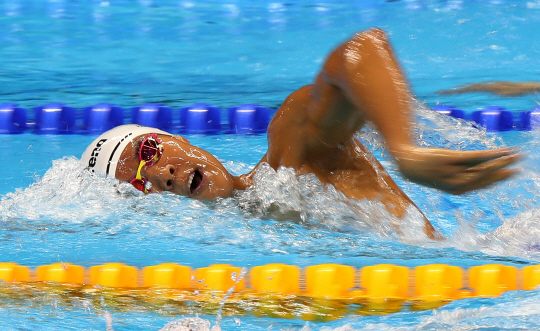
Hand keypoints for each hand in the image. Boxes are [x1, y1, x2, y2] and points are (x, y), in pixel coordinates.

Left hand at [392, 146, 520, 194]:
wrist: (406, 162)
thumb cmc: (426, 169)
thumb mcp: (445, 175)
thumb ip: (461, 175)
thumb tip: (480, 173)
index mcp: (455, 190)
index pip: (481, 185)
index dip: (497, 180)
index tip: (511, 173)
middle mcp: (455, 183)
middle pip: (484, 178)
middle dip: (503, 172)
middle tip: (519, 166)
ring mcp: (453, 171)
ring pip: (482, 168)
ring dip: (500, 162)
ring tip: (514, 156)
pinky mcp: (450, 159)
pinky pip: (475, 158)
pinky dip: (491, 155)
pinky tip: (501, 151)